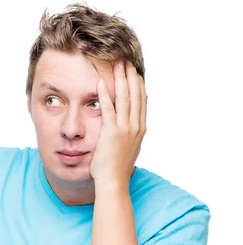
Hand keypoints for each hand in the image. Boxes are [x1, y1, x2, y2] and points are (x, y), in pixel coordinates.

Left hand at [90, 61, 146, 189]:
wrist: (114, 182)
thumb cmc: (116, 169)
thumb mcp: (128, 149)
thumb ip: (129, 136)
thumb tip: (130, 129)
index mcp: (140, 129)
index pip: (142, 101)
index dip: (139, 85)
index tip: (135, 72)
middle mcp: (136, 127)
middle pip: (136, 95)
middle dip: (131, 77)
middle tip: (127, 62)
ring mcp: (125, 129)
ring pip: (125, 98)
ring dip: (120, 80)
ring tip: (117, 65)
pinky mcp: (112, 133)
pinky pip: (108, 109)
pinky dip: (105, 94)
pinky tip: (101, 82)